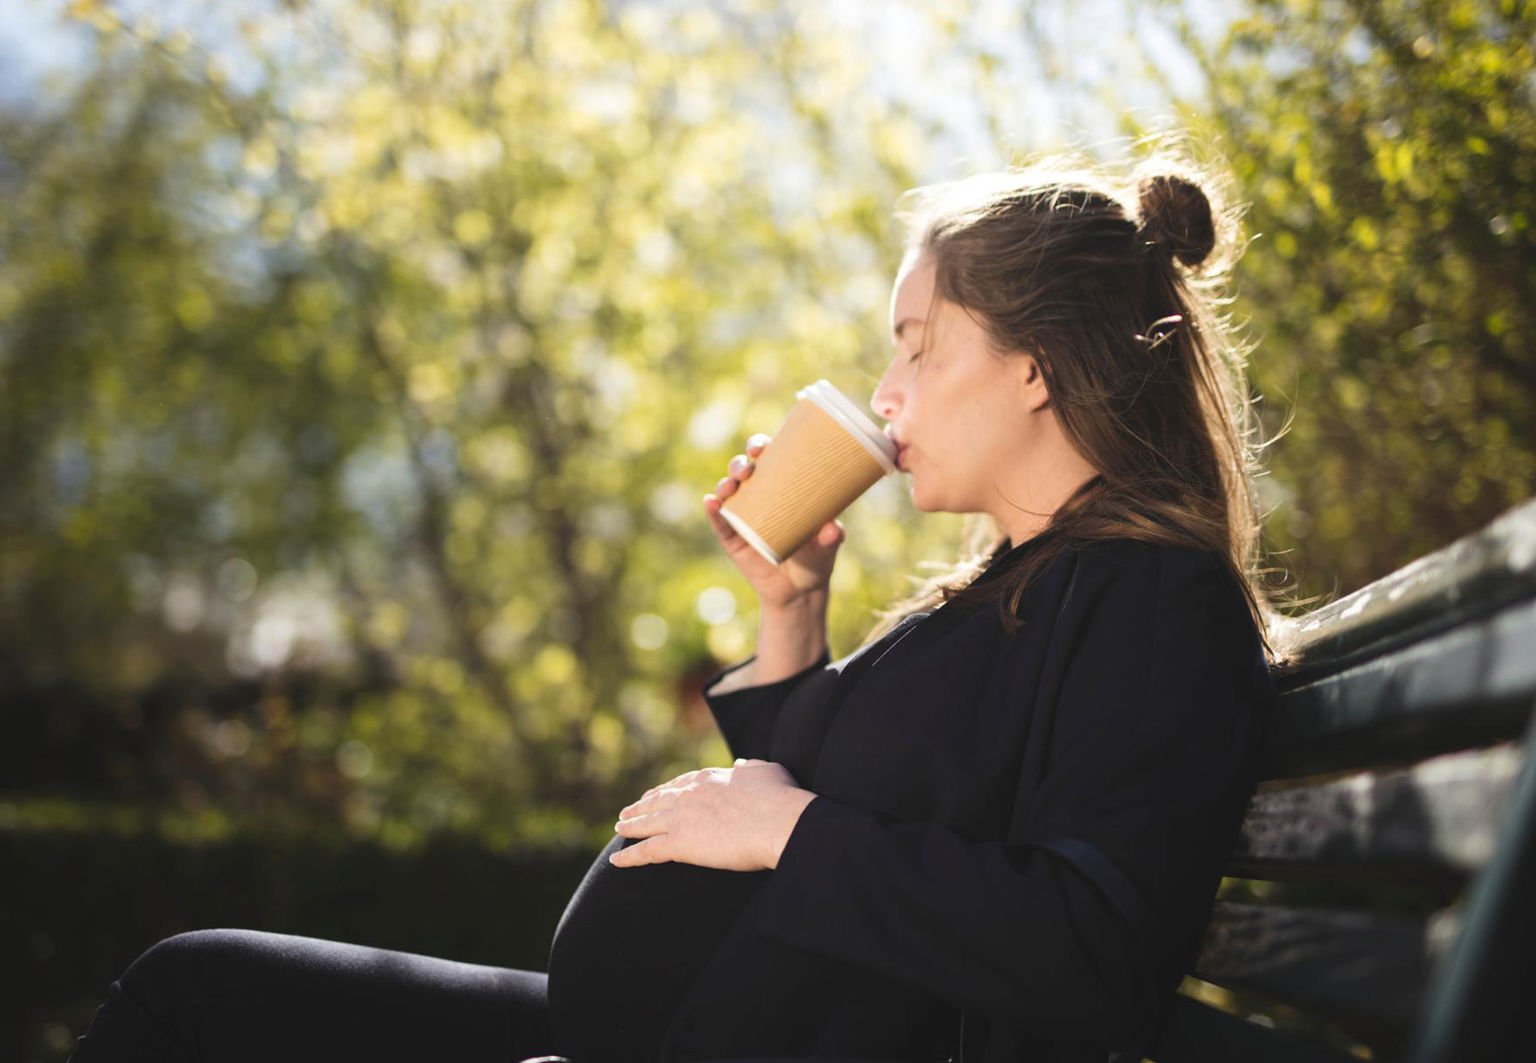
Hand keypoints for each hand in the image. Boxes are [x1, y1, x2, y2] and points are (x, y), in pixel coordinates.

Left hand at [610, 759, 816, 871]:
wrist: (780, 822)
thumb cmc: (780, 799)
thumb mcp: (767, 771)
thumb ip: (751, 767)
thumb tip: (740, 764)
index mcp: (710, 777)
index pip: (681, 783)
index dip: (665, 790)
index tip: (656, 794)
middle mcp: (690, 794)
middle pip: (658, 800)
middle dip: (642, 806)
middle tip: (628, 812)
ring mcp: (682, 818)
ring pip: (647, 823)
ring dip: (631, 826)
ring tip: (619, 829)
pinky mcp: (680, 844)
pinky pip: (647, 851)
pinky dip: (629, 857)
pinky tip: (616, 862)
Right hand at [704, 434, 844, 609]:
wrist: (800, 591)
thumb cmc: (817, 557)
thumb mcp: (828, 545)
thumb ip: (832, 536)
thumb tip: (832, 528)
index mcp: (781, 487)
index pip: (767, 459)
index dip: (759, 447)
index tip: (761, 448)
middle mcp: (757, 497)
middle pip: (742, 471)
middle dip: (740, 463)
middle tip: (748, 468)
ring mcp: (742, 517)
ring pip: (727, 492)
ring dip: (725, 484)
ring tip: (731, 486)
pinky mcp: (732, 539)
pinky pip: (719, 522)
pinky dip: (713, 511)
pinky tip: (711, 502)